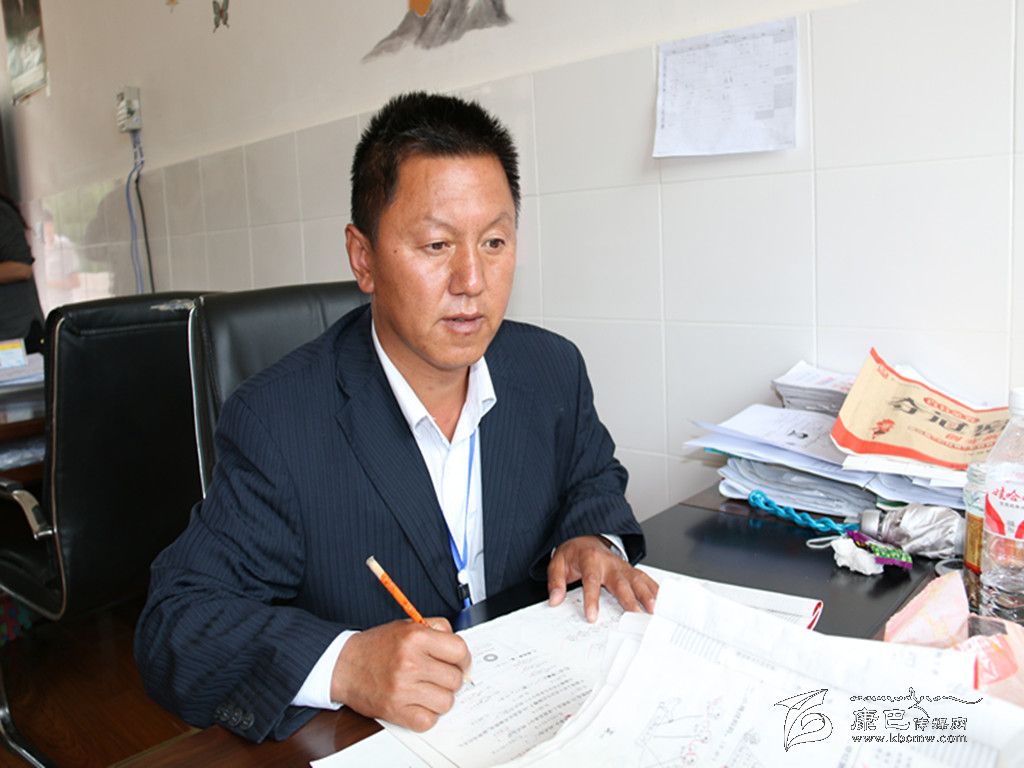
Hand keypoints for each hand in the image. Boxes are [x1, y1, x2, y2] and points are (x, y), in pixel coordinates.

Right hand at [330, 617, 470, 730]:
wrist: (344, 665)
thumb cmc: (376, 646)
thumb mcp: (407, 626)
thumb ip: (436, 630)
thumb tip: (460, 650)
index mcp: (415, 638)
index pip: (459, 650)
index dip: (463, 658)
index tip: (459, 663)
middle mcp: (410, 662)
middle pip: (455, 679)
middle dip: (450, 678)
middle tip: (438, 676)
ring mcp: (403, 688)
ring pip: (446, 702)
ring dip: (439, 698)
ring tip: (426, 689)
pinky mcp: (395, 710)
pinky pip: (428, 720)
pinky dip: (426, 715)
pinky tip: (417, 703)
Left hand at [548, 535, 658, 622]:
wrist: (585, 537)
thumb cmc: (574, 553)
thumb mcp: (558, 563)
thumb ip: (556, 581)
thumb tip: (555, 600)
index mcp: (590, 560)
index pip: (591, 581)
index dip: (592, 599)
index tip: (592, 617)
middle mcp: (609, 563)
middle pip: (620, 582)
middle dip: (629, 599)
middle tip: (635, 615)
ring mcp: (622, 566)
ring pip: (637, 580)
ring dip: (646, 594)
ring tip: (653, 609)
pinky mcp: (630, 570)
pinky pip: (645, 578)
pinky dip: (655, 588)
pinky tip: (662, 600)